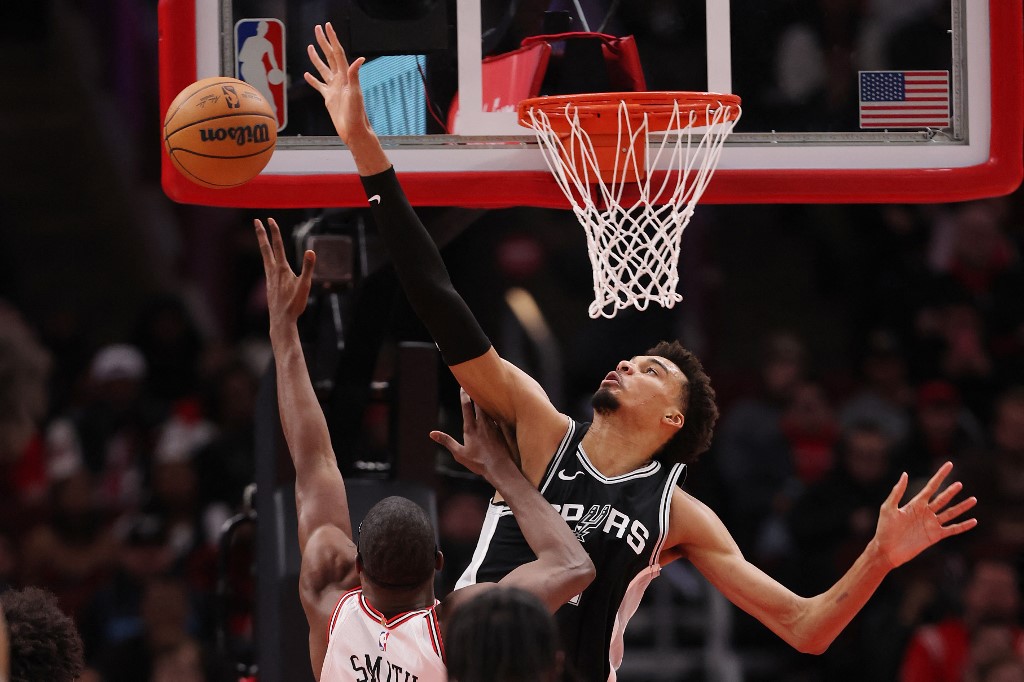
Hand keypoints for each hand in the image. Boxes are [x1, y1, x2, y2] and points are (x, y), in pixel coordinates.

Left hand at [255, 218, 314, 326]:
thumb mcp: (304, 285)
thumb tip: (311, 251)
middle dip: (261, 234)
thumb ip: (308, 267)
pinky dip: (267, 259)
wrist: (281, 320)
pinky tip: (269, 263)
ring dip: (263, 245)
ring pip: (265, 257)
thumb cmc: (294, 304)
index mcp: (282, 269)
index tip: (270, 219)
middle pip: (265, 248)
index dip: (274, 232)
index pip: (278, 246)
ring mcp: (269, 279)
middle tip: (256, 221)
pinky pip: (267, 268)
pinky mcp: (269, 285)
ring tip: (261, 238)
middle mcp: (272, 271)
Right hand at [304, 23, 369, 145]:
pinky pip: (319, 85)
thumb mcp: (355, 94)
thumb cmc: (357, 114)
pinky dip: (312, 79)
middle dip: (323, 42)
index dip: (332, 38)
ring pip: (323, 69)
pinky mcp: (329, 98)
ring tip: (310, 46)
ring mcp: (334, 88)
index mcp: (345, 76)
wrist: (354, 131)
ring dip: (317, 58)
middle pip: (329, 56)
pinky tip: (307, 74)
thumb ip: (354, 76)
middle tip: (317, 28)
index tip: (327, 26)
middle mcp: (340, 80)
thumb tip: (359, 59)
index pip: (337, 53)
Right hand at [430, 389, 512, 477]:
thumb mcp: (459, 454)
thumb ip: (446, 441)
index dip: (464, 396)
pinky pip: (497, 416)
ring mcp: (493, 426)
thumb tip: (432, 433)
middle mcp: (482, 424)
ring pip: (489, 409)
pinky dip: (495, 410)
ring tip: (484, 393)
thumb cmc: (479, 463)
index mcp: (471, 428)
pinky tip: (497, 409)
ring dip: (486, 401)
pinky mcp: (502, 431)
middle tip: (474, 385)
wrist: (500, 468)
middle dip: (476, 394)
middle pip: (479, 404)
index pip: (466, 407)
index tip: (462, 387)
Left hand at [873, 462, 976, 568]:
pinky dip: (963, 526)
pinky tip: (974, 521)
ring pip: (950, 513)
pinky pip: (952, 529)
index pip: (931, 487)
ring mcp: (931, 524)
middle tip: (960, 483)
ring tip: (973, 499)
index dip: (940, 476)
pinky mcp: (935, 536)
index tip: (949, 465)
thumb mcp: (888, 508)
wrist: (887, 550)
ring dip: (961, 507)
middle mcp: (925, 512)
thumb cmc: (884, 529)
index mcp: (915, 504)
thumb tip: (905, 474)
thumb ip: (897, 492)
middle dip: (951, 491)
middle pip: (942, 499)